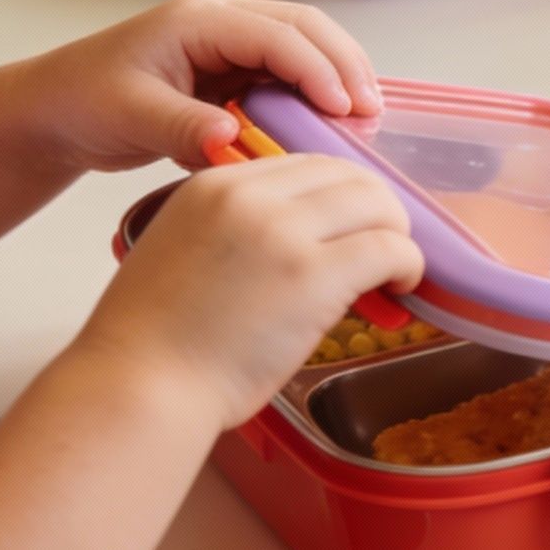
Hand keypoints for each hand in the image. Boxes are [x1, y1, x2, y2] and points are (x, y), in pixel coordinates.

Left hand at [6, 0, 383, 176]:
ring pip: (306, 48)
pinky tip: (332, 124)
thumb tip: (232, 138)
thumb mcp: (129, 115)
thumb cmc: (81, 102)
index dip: (319, 70)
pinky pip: (289, 75)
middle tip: (370, 112)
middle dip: (345, 66)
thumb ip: (182, 126)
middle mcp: (222, 23)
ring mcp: (230, 46)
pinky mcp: (234, 73)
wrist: (51, 112)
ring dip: (338, 78)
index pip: (278, 35)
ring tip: (363, 119)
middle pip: (307, 29)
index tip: (346, 109)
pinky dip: (317, 95)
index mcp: (199, 20)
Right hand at [76, 155, 422, 430]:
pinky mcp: (314, 275)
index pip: (308, 165)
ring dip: (397, 236)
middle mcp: (251, 196)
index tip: (353, 227)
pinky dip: (409, 265)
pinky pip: (391, 249)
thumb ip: (240, 230)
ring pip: (379, 205)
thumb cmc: (158, 339)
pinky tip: (400, 288)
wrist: (140, 384)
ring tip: (392, 272)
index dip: (343, 196)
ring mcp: (283, 232)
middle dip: (377, 210)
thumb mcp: (188, 250)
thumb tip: (305, 239)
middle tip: (382, 249)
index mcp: (216, 185)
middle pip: (350, 176)